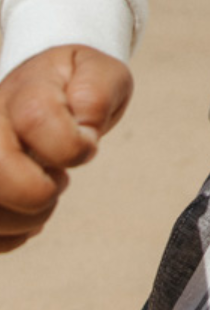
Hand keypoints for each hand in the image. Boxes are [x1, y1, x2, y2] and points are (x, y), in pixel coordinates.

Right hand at [0, 45, 132, 251]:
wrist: (44, 89)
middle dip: (36, 192)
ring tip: (44, 196)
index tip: (86, 145)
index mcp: (24, 90)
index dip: (71, 146)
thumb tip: (83, 125)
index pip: (36, 120)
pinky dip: (9, 235)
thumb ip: (96, 93)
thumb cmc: (76, 86)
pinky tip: (26, 213)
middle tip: (59, 179)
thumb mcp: (100, 74)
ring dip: (23, 218)